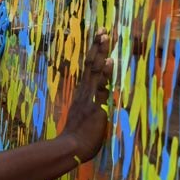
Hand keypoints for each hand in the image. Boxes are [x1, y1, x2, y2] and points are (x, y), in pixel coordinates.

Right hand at [61, 29, 113, 161]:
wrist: (71, 148)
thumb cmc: (78, 138)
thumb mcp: (86, 119)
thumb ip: (92, 109)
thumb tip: (98, 105)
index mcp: (83, 93)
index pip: (90, 69)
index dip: (94, 54)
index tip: (99, 39)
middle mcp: (85, 91)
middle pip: (91, 64)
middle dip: (97, 47)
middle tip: (102, 30)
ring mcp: (89, 96)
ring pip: (94, 70)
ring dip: (100, 52)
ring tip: (105, 36)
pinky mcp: (95, 104)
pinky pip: (101, 86)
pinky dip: (104, 72)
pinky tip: (108, 60)